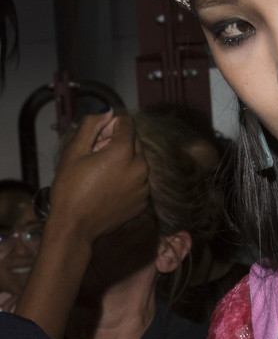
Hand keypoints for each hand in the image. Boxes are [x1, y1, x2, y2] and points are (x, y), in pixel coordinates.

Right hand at [48, 110, 149, 244]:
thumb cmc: (71, 189)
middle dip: (117, 143)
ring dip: (124, 162)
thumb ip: (92, 125)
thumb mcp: (75, 151)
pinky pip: (139, 181)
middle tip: (96, 158)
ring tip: (101, 175)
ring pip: (138, 162)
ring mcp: (144, 187)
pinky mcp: (143, 202)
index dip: (109, 127)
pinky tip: (108, 189)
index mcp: (125, 152)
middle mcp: (141, 168)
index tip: (96, 140)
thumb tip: (108, 112)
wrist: (75, 227)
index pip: (127, 124)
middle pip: (135, 142)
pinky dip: (127, 180)